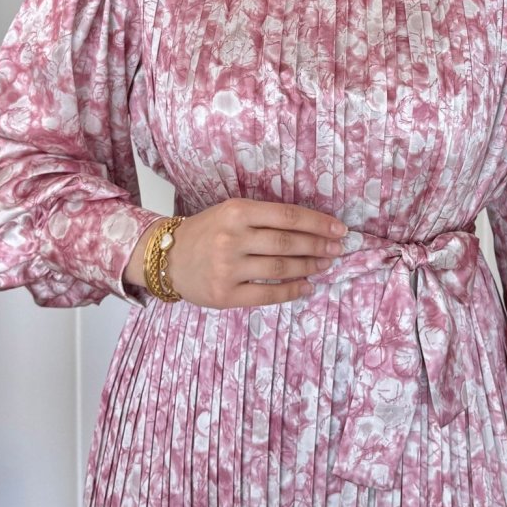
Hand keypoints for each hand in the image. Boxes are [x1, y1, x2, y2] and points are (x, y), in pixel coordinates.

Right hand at [124, 197, 347, 308]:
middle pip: (286, 242)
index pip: (287, 215)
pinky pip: (267, 294)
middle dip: (318, 246)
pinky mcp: (225, 294)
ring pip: (280, 267)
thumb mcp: (231, 212)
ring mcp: (228, 268)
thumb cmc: (206, 231)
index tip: (339, 229)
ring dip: (309, 266)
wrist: (167, 257)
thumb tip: (310, 226)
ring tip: (325, 265)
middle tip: (338, 249)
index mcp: (237, 211)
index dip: (317, 223)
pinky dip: (291, 291)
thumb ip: (264, 218)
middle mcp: (232, 238)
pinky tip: (307, 286)